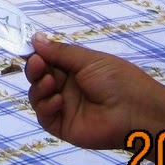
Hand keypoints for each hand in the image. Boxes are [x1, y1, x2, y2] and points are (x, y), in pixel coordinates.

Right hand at [24, 34, 163, 150]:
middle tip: (38, 63)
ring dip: (39, 86)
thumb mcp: (89, 60)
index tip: (28, 48)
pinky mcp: (62, 126)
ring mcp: (63, 107)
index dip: (36, 54)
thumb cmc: (117, 80)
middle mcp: (67, 87)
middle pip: (39, 77)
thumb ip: (60, 52)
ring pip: (37, 95)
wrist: (136, 111)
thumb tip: (35, 38)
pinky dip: (46, 106)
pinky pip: (44, 116)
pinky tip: (59, 100)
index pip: (48, 60)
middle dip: (35, 68)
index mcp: (74, 69)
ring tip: (51, 82)